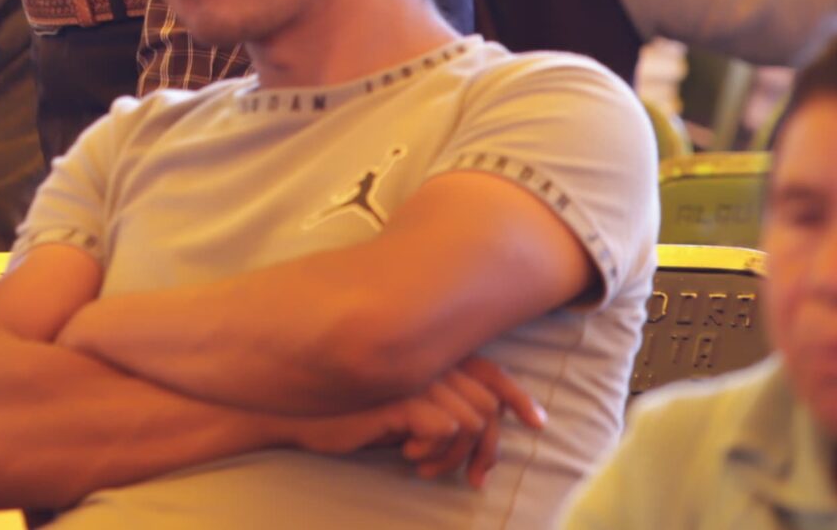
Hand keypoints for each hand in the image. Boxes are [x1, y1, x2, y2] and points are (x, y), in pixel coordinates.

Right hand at [285, 356, 543, 488]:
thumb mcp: (400, 408)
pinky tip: (408, 456)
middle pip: (488, 406)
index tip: (536, 424)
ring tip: (425, 467)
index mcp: (432, 357)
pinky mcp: (400, 393)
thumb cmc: (349, 410)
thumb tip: (477, 433)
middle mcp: (429, 360)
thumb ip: (436, 406)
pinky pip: (446, 428)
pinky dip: (435, 450)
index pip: (491, 371)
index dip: (519, 396)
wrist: (300, 410)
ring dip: (453, 456)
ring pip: (471, 421)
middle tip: (473, 480)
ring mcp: (415, 374)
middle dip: (488, 451)